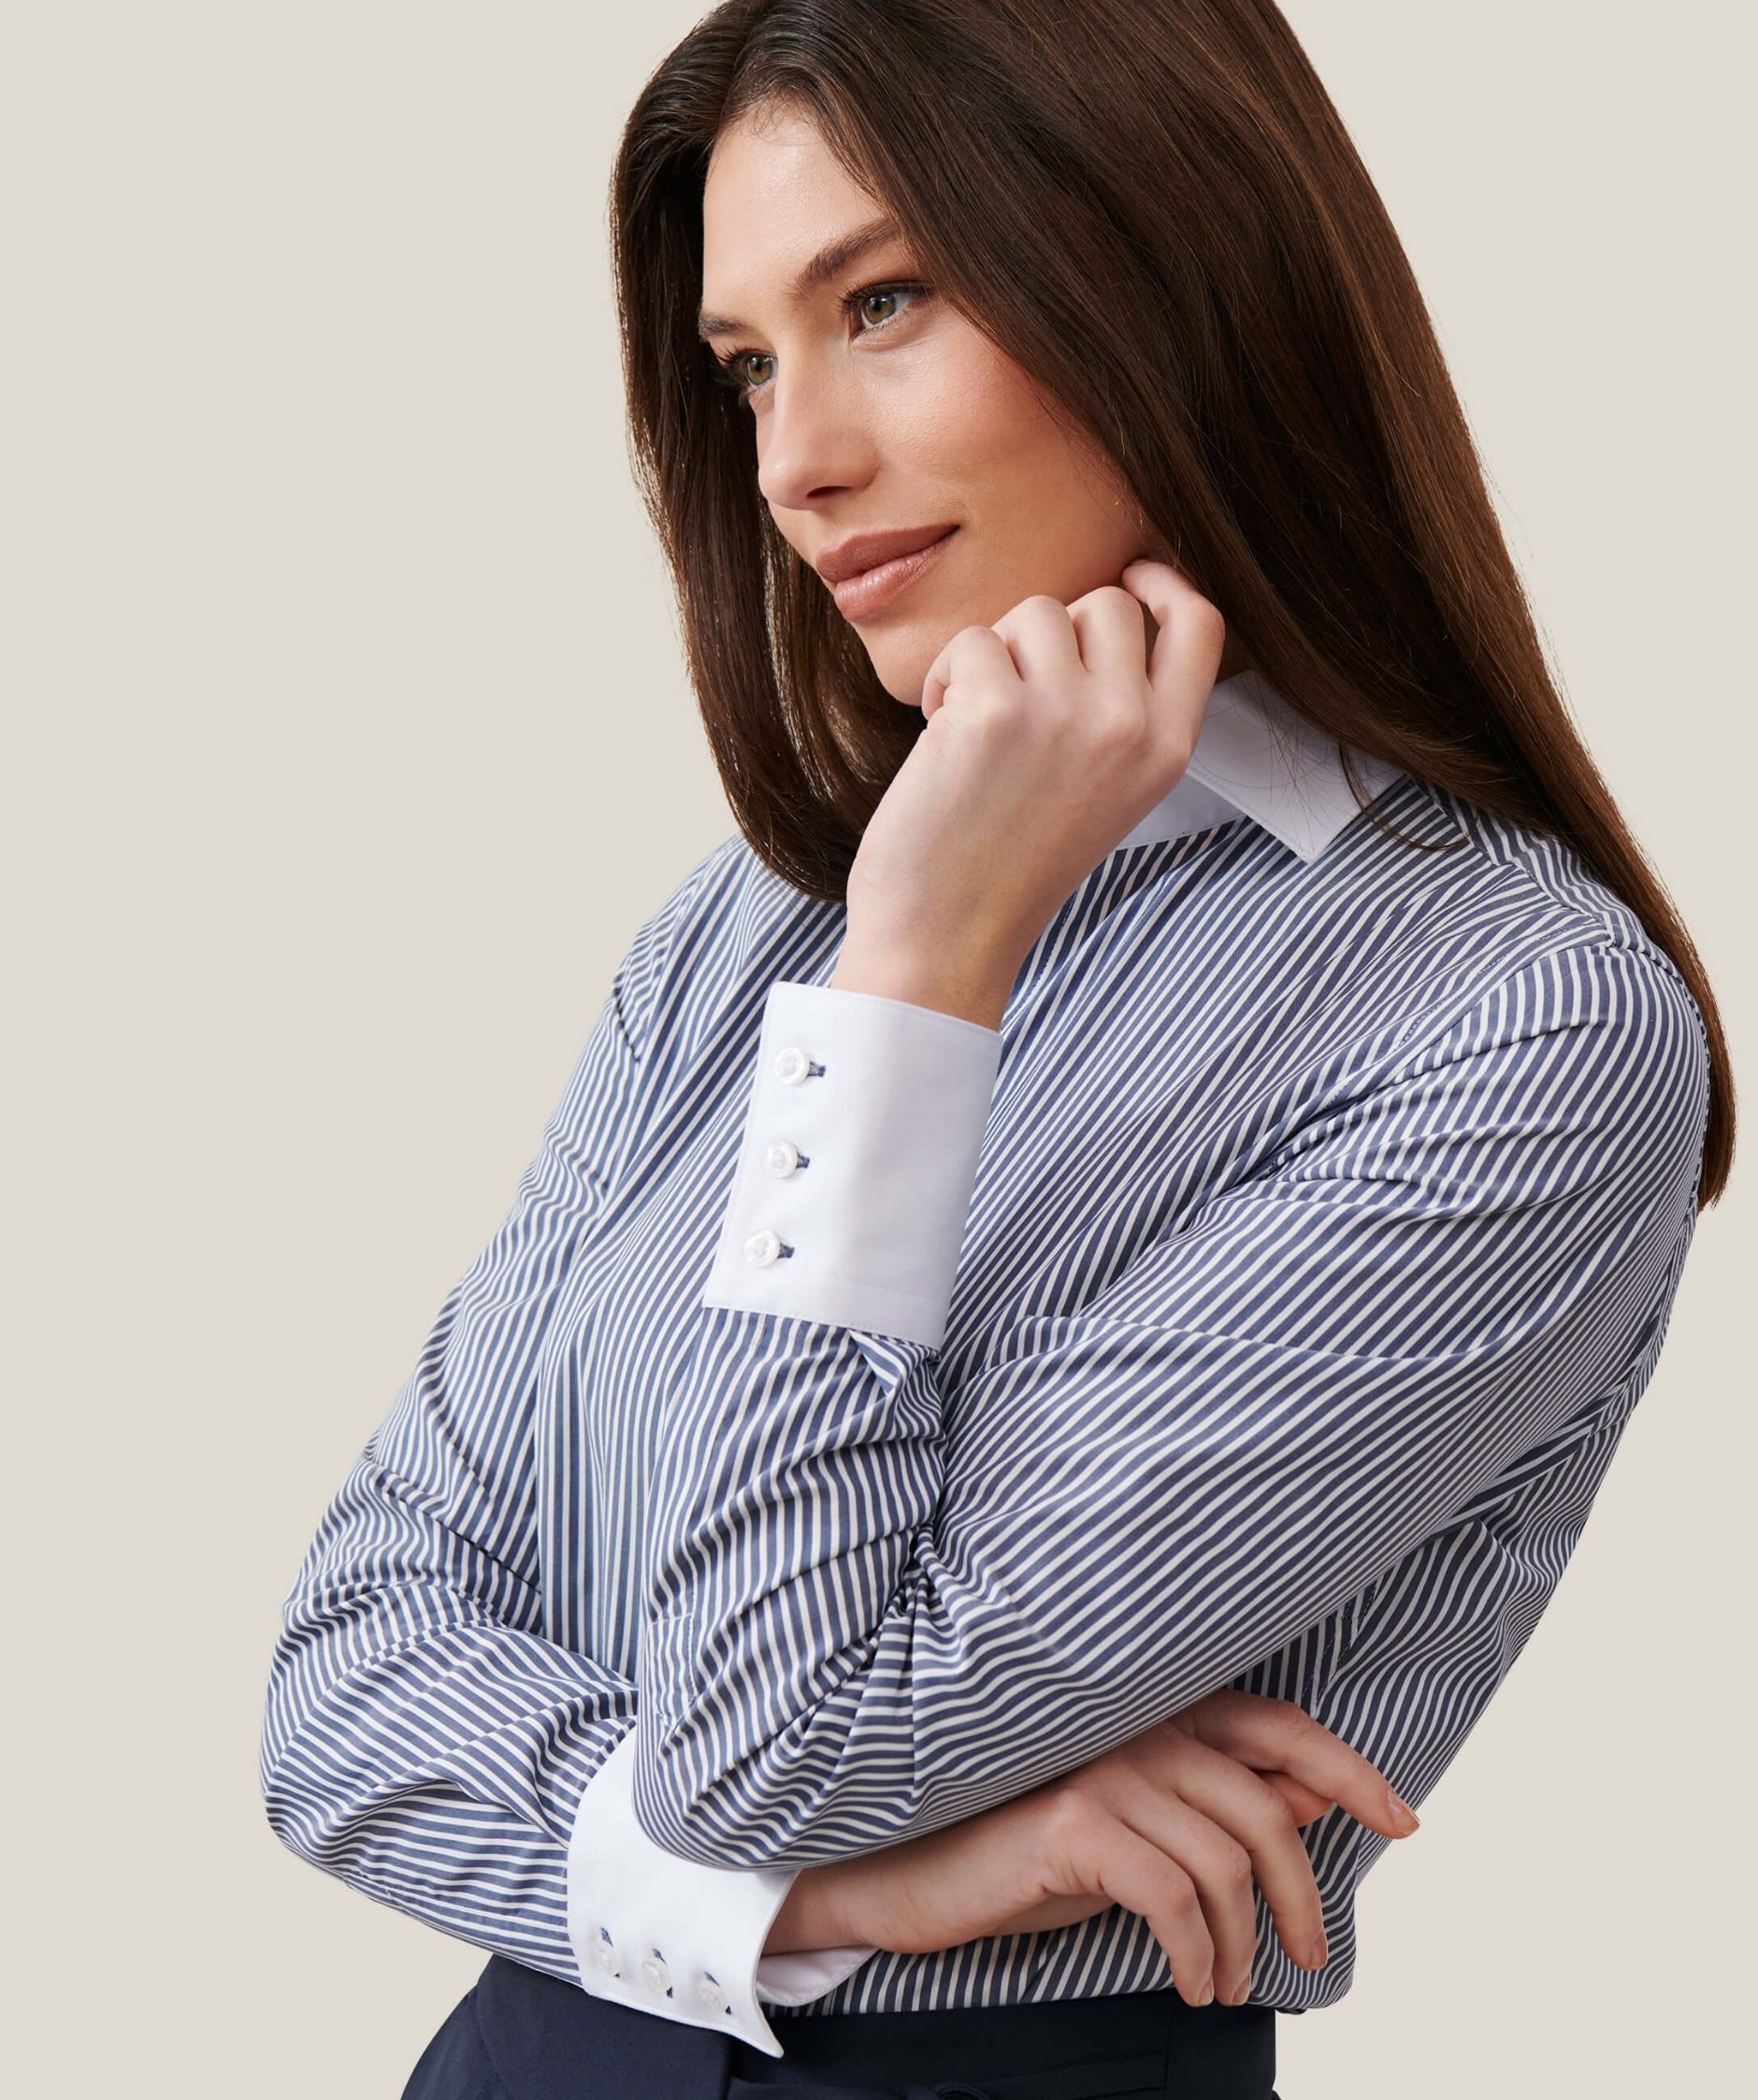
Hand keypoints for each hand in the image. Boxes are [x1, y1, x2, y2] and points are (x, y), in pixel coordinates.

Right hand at [795, 1690, 1417, 2009]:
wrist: (902, 1864)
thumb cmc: (1017, 1849)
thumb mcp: (1127, 1829)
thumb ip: (1206, 1807)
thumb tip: (1310, 1806)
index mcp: (1156, 1714)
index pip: (1278, 1725)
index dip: (1349, 1770)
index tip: (1403, 1820)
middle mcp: (1136, 1724)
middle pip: (1264, 1808)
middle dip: (1304, 1895)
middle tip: (1307, 1957)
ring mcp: (1103, 1766)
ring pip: (1225, 1861)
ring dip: (1243, 1943)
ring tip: (1225, 1985)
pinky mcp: (1073, 1821)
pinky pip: (1173, 1896)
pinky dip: (1197, 1951)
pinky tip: (1189, 1979)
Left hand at [836, 561, 1226, 1015]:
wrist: (946, 935)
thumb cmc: (1010, 864)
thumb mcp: (1105, 790)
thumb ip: (1121, 710)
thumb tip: (1098, 611)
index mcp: (1168, 749)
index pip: (1201, 623)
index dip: (1163, 582)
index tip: (1131, 575)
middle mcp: (1128, 726)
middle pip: (1108, 603)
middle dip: (1053, 632)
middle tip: (1019, 694)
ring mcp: (1064, 714)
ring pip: (1035, 612)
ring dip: (995, 655)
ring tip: (978, 725)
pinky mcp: (993, 710)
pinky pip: (972, 640)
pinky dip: (945, 678)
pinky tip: (943, 737)